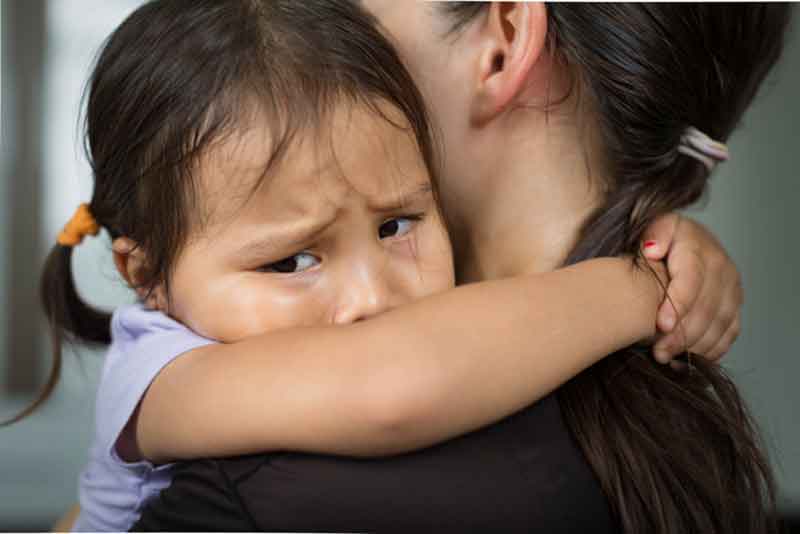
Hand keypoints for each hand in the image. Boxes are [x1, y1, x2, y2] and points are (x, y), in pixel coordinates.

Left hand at [640, 214, 741, 363]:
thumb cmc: (659, 237)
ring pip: (719, 324)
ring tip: (667, 358)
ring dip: (695, 346)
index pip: (691, 280)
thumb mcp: (652, 226)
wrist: (683, 239)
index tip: (662, 325)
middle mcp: (722, 269)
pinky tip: (688, 359)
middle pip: (706, 308)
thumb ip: (652, 235)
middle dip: (682, 334)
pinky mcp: (734, 305)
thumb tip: (652, 250)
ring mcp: (731, 288)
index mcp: (699, 248)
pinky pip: (729, 332)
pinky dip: (711, 349)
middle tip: (658, 352)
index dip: (678, 305)